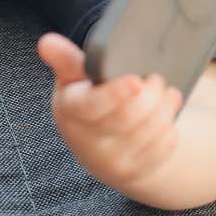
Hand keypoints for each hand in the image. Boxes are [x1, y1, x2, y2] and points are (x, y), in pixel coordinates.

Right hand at [36, 32, 185, 185]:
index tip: (136, 80)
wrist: (98, 147)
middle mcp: (87, 143)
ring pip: (149, 132)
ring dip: (165, 107)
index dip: (116, 93)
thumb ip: (66, 60)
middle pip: (128, 117)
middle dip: (150, 94)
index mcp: (71, 113)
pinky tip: (168, 117)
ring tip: (167, 93)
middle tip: (157, 78)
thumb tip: (46, 42)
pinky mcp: (133, 173)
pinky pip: (161, 149)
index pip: (92, 106)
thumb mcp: (73, 80)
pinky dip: (170, 129)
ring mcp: (110, 162)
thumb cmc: (87, 101)